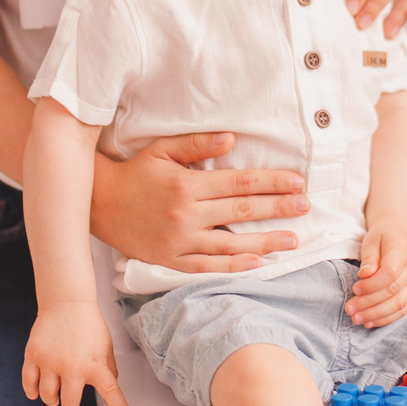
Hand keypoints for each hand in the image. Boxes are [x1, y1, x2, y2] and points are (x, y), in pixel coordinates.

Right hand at [22, 301, 135, 405]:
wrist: (67, 303)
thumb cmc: (88, 325)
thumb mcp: (106, 347)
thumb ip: (108, 369)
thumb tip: (109, 386)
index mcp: (95, 365)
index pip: (112, 393)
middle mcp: (73, 367)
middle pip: (69, 403)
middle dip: (70, 401)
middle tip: (71, 391)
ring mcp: (51, 362)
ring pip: (48, 396)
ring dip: (52, 398)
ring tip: (56, 391)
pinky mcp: (34, 356)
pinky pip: (29, 384)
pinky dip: (33, 391)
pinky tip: (37, 392)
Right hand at [92, 132, 309, 271]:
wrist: (100, 203)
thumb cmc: (136, 172)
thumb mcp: (163, 150)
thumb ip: (198, 144)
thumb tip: (232, 138)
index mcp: (187, 185)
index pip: (240, 183)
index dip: (271, 182)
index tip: (297, 182)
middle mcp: (186, 215)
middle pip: (242, 212)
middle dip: (278, 209)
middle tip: (305, 207)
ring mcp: (179, 241)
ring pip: (231, 244)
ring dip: (266, 242)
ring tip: (293, 241)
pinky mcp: (171, 260)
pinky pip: (207, 266)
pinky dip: (233, 267)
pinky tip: (257, 264)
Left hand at [348, 223, 406, 328]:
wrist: (398, 238)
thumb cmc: (382, 239)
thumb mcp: (371, 241)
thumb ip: (369, 257)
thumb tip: (365, 274)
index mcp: (403, 252)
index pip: (390, 273)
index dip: (372, 285)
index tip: (355, 289)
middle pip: (393, 291)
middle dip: (369, 303)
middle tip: (349, 309)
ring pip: (399, 304)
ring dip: (376, 314)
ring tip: (356, 318)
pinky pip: (402, 310)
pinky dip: (385, 319)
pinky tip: (369, 322)